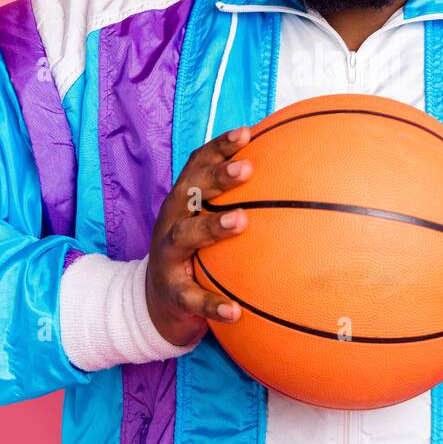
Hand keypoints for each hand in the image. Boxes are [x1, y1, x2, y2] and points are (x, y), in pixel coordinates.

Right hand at [144, 125, 252, 346]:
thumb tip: (288, 178)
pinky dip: (212, 304)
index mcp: (183, 202)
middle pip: (190, 192)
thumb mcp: (205, 224)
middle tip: (247, 168)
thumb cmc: (193, 254)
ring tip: (241, 221)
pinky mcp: (172, 293)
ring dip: (211, 227)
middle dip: (216, 177)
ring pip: (185, 236)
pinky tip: (234, 311)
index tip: (247, 132)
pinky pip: (192, 297)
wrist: (154, 306)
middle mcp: (172, 222)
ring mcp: (168, 257)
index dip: (219, 147)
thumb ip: (236, 202)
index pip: (197, 166)